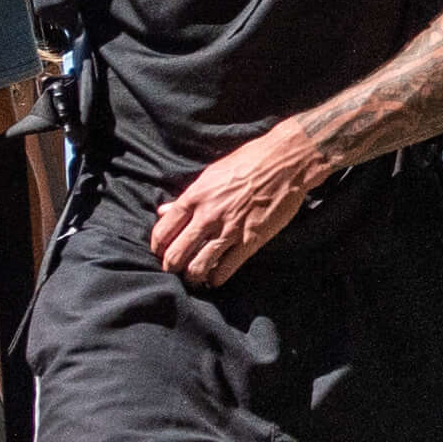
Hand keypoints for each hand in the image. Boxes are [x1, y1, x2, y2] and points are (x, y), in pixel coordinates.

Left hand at [146, 124, 337, 288]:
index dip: (158, 248)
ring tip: (195, 277)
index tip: (163, 252)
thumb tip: (163, 211)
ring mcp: (229, 230)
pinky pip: (225, 270)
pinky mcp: (250, 241)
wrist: (285, 162)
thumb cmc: (248, 162)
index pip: (162, 232)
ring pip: (197, 267)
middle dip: (172, 267)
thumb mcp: (211, 175)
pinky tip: (216, 277)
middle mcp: (207, 216)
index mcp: (195, 197)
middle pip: (175, 255)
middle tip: (177, 269)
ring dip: (193, 277)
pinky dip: (216, 279)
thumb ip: (186, 197)